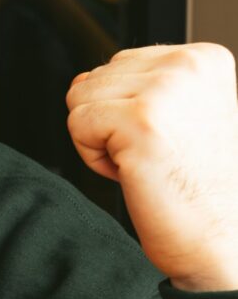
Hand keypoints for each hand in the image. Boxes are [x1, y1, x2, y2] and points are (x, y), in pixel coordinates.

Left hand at [66, 42, 237, 290]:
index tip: (167, 141)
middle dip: (110, 125)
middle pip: (96, 79)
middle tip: (156, 157)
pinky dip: (94, 159)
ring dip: (102, 142)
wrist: (221, 239)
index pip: (121, 65)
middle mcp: (188, 65)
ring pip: (80, 100)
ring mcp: (165, 89)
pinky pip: (77, 125)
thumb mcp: (175, 119)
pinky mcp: (139, 120)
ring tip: (147, 164)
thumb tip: (78, 82)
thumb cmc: (197, 190)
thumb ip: (132, 89)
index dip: (127, 112)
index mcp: (203, 59)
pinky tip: (135, 173)